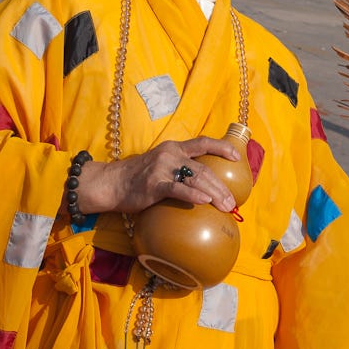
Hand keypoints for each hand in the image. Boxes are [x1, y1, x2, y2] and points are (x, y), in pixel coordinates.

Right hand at [71, 136, 241, 215]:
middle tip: (233, 202)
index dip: (222, 147)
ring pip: (196, 178)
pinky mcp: (155, 184)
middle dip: (221, 185)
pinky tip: (205, 201)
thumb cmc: (137, 178)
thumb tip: (201, 185)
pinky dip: (193, 195)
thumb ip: (178, 169)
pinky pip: (178, 189)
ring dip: (215, 193)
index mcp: (174, 148)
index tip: (237, 157)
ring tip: (226, 206)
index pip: (202, 142)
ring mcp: (163, 168)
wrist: (111, 183)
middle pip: (204, 168)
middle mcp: (171, 154)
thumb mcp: (160, 165)